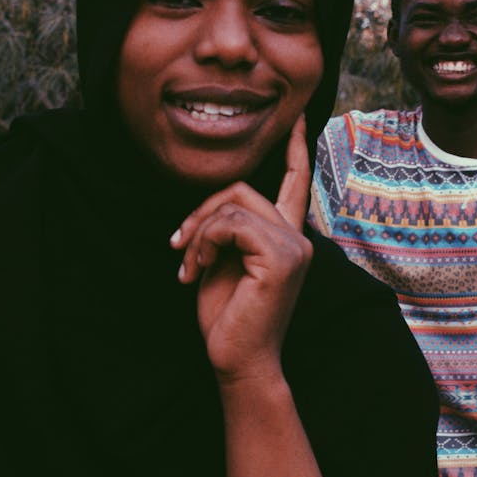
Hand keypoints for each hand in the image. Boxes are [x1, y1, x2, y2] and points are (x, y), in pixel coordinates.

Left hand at [170, 116, 312, 380]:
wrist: (239, 360)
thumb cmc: (228, 318)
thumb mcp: (223, 263)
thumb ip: (228, 229)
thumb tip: (213, 209)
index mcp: (286, 237)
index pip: (295, 181)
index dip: (295, 147)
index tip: (296, 116)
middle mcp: (298, 237)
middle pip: (242, 188)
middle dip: (201, 210)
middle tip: (178, 245)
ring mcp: (294, 246)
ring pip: (233, 204)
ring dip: (199, 231)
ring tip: (188, 265)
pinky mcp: (281, 257)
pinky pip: (231, 224)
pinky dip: (204, 242)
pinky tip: (196, 270)